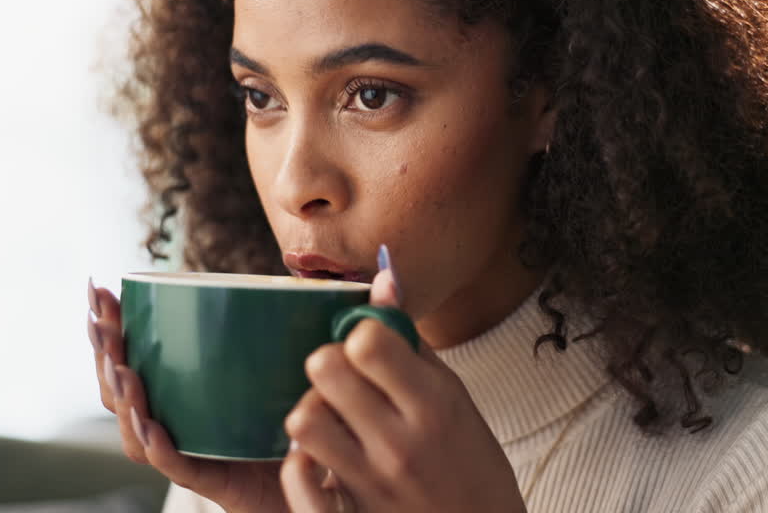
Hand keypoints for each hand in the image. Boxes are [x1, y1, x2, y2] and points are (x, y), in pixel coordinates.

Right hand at [87, 280, 289, 512]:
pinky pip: (176, 465)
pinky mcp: (210, 481)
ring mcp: (186, 452)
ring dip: (124, 398)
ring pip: (137, 430)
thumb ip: (280, 328)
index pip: (128, 356)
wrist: (318, 479)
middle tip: (98, 321)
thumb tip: (292, 277)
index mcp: (176, 389)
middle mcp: (172, 419)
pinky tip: (150, 424)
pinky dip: (159, 446)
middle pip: (120, 390)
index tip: (98, 289)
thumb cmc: (291, 419)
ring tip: (120, 367)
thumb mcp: (280, 365)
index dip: (109, 326)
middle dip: (104, 353)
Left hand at [279, 266, 526, 512]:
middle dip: (328, 361)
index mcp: (433, 403)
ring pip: (303, 419)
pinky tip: (316, 454)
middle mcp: (401, 441)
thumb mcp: (453, 396)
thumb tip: (382, 277)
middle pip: (326, 368)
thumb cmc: (470, 461)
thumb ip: (410, 342)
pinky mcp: (351, 510)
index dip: (359, 334)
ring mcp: (373, 479)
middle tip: (343, 377)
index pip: (368, 341)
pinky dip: (298, 460)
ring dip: (310, 407)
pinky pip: (298, 477)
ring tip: (329, 414)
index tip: (368, 347)